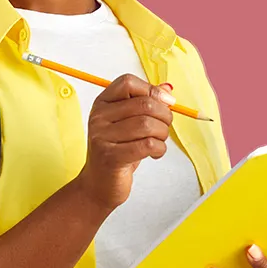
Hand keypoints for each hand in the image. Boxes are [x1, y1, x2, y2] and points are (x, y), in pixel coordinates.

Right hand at [75, 74, 174, 212]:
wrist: (99, 184)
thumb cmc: (117, 151)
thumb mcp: (130, 122)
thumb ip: (146, 102)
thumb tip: (167, 89)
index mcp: (103, 103)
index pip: (127, 82)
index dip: (151, 90)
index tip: (165, 102)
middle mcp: (99, 117)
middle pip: (144, 104)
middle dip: (164, 115)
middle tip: (164, 126)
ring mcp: (102, 136)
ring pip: (147, 125)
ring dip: (162, 133)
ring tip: (159, 140)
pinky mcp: (111, 157)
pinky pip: (147, 145)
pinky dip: (159, 149)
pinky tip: (155, 153)